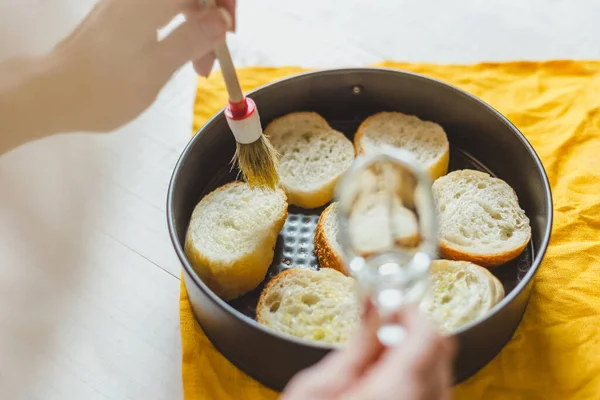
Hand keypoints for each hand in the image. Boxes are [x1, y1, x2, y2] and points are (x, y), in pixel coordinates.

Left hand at [45, 0, 234, 132]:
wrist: (53, 94)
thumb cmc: (106, 88)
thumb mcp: (157, 68)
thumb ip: (193, 38)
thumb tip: (222, 19)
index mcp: (149, 1)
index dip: (224, 3)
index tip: (229, 34)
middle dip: (211, 17)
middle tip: (214, 58)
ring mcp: (125, 4)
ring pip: (176, 3)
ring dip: (195, 27)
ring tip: (198, 67)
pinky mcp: (118, 16)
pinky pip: (159, 11)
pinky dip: (176, 29)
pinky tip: (176, 57)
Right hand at [282, 305, 455, 399]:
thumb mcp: (318, 388)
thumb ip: (358, 345)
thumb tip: (374, 308)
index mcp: (399, 392)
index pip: (431, 335)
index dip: (412, 312)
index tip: (389, 305)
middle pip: (442, 352)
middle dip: (413, 332)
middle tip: (378, 330)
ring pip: (441, 375)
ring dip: (415, 357)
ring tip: (375, 361)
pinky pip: (434, 397)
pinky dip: (416, 381)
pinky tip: (383, 385)